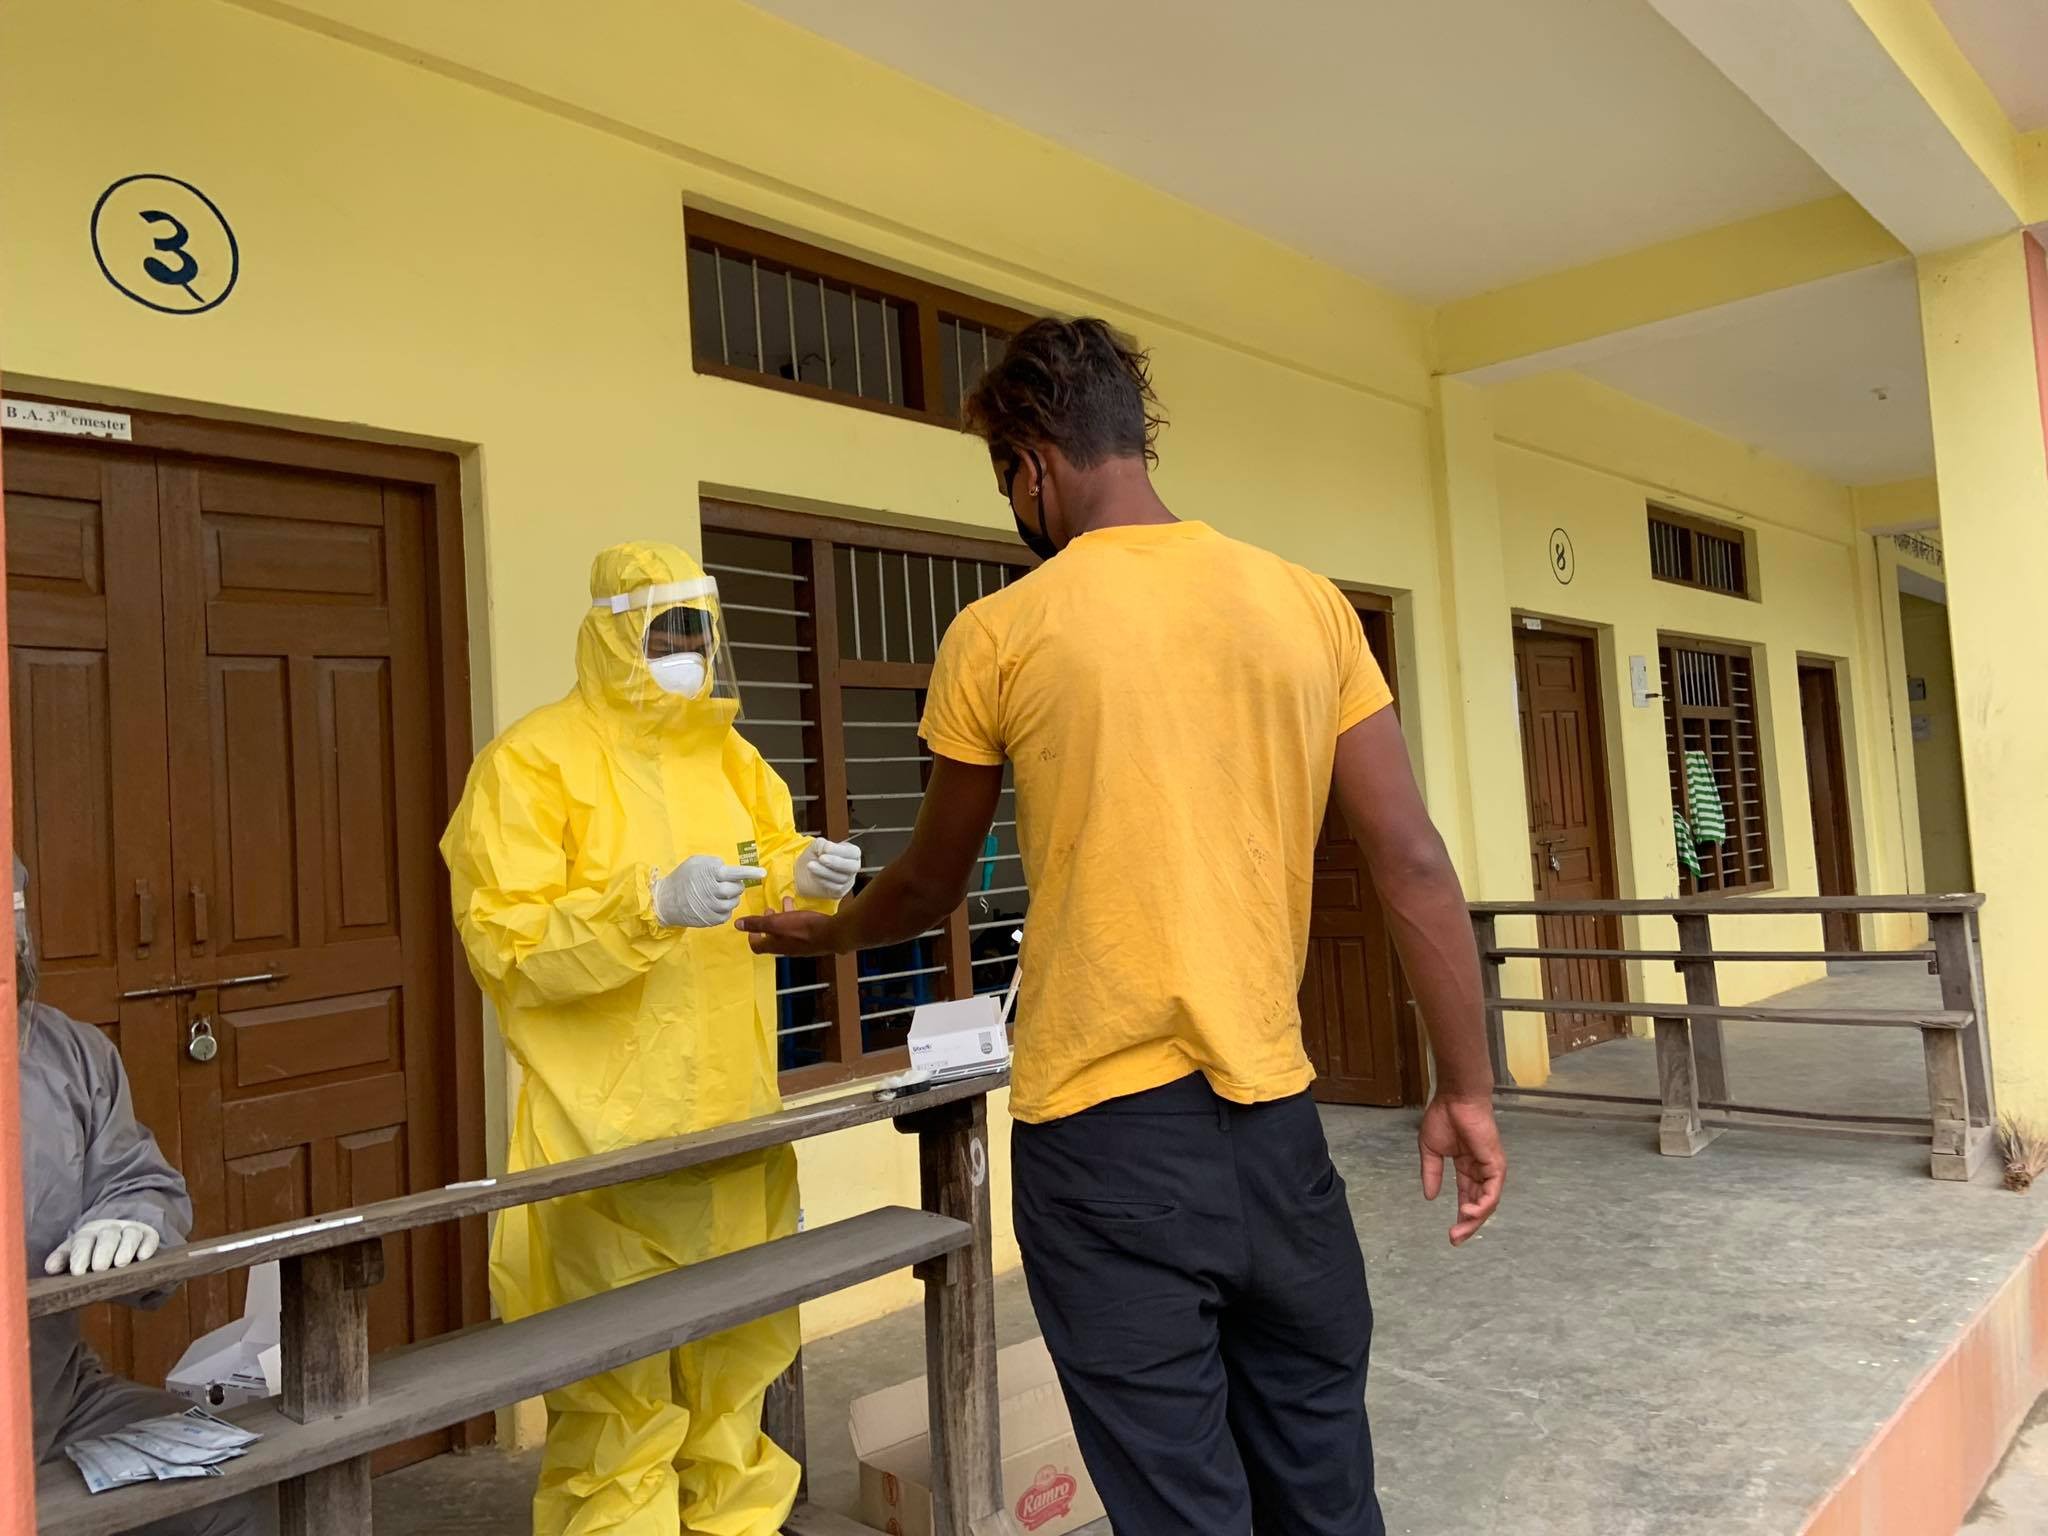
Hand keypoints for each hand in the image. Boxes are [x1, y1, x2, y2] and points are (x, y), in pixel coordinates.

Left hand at [45, 1219, 160, 1276]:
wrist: (121, 1234)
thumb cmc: (92, 1251)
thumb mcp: (75, 1252)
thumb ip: (63, 1259)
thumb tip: (50, 1268)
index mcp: (89, 1234)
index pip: (84, 1241)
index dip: (80, 1254)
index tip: (77, 1271)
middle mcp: (111, 1229)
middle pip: (108, 1236)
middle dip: (103, 1251)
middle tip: (99, 1268)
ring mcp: (132, 1231)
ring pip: (130, 1235)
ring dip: (126, 1248)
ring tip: (121, 1262)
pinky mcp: (149, 1236)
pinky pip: (150, 1238)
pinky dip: (147, 1246)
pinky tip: (143, 1256)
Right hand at [653, 855, 762, 928]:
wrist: (665, 901)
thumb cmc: (682, 877)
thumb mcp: (696, 862)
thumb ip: (714, 863)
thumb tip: (728, 868)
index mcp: (711, 874)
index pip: (736, 873)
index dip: (750, 872)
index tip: (762, 873)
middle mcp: (714, 890)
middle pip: (737, 888)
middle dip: (735, 885)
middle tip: (725, 883)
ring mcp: (713, 907)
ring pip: (734, 902)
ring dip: (731, 897)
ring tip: (718, 893)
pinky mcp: (712, 919)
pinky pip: (727, 913)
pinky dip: (724, 908)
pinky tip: (713, 903)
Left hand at [737, 898, 841, 955]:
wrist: (833, 934)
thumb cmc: (803, 928)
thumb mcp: (776, 923)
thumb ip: (757, 924)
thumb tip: (736, 924)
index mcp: (775, 946)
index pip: (757, 946)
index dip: (751, 936)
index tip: (751, 926)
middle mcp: (786, 949)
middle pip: (771, 938)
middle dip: (767, 924)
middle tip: (768, 910)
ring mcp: (800, 946)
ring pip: (786, 931)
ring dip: (782, 918)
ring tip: (784, 904)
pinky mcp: (811, 940)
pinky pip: (798, 929)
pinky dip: (795, 918)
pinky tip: (801, 908)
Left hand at [793, 837, 860, 900]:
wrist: (804, 873)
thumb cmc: (815, 856)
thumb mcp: (816, 846)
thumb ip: (822, 844)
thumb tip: (826, 849)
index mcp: (852, 853)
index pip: (854, 852)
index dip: (841, 850)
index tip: (826, 848)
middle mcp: (853, 867)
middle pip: (853, 867)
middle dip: (837, 862)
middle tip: (821, 858)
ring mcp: (848, 881)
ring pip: (842, 878)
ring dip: (824, 871)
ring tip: (810, 865)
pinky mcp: (840, 891)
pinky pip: (836, 888)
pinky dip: (823, 881)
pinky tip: (813, 875)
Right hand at [1418, 1094, 1504, 1245]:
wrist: (1455, 1098)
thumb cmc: (1444, 1117)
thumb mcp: (1431, 1150)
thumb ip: (1431, 1173)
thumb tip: (1429, 1197)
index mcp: (1467, 1167)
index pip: (1466, 1197)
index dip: (1460, 1216)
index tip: (1451, 1234)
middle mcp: (1481, 1171)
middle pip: (1478, 1204)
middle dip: (1467, 1224)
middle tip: (1454, 1239)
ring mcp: (1491, 1168)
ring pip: (1487, 1202)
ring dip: (1474, 1219)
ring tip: (1459, 1230)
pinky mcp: (1496, 1164)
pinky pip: (1492, 1191)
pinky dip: (1482, 1205)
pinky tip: (1468, 1213)